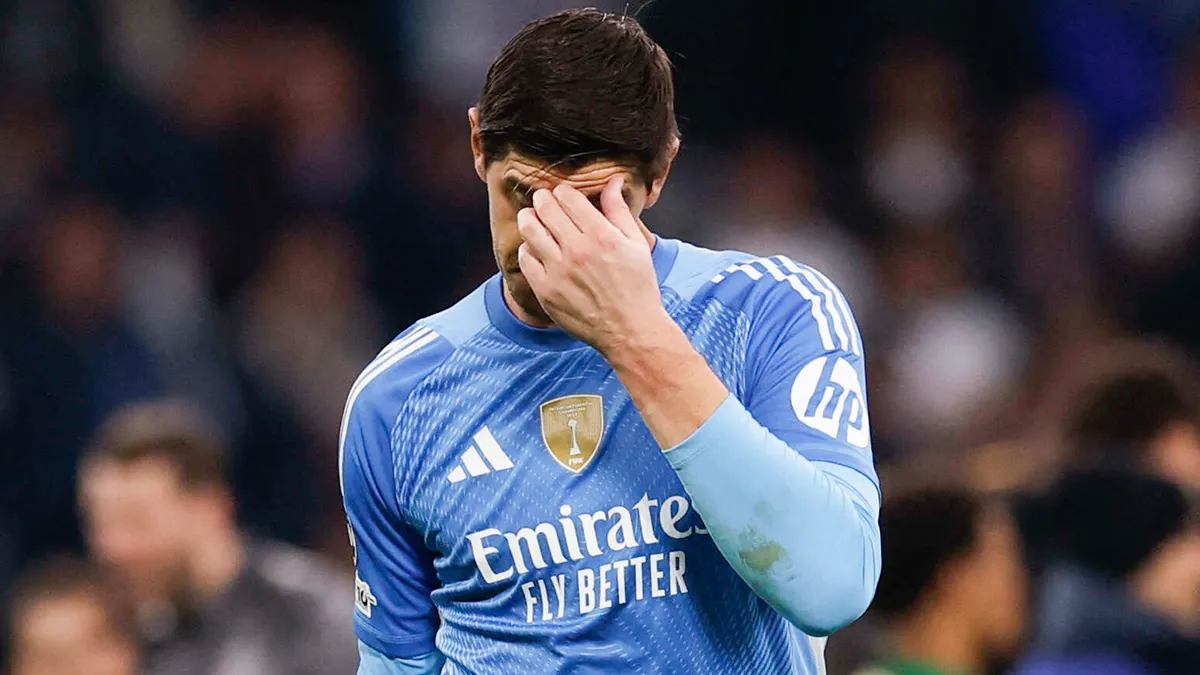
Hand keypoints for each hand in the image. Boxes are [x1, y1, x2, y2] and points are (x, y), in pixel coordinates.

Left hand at [517, 176, 671, 354]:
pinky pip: (525, 258)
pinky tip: (536, 249)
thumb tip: (612, 180)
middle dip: (543, 199)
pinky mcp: (546, 290)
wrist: (630, 330)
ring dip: (529, 219)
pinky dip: (527, 249)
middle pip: (544, 208)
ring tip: (533, 219)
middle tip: (544, 202)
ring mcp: (559, 271)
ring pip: (529, 229)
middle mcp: (577, 250)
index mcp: (601, 235)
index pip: (567, 196)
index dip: (563, 191)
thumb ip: (619, 210)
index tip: (564, 196)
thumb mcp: (636, 244)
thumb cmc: (638, 286)